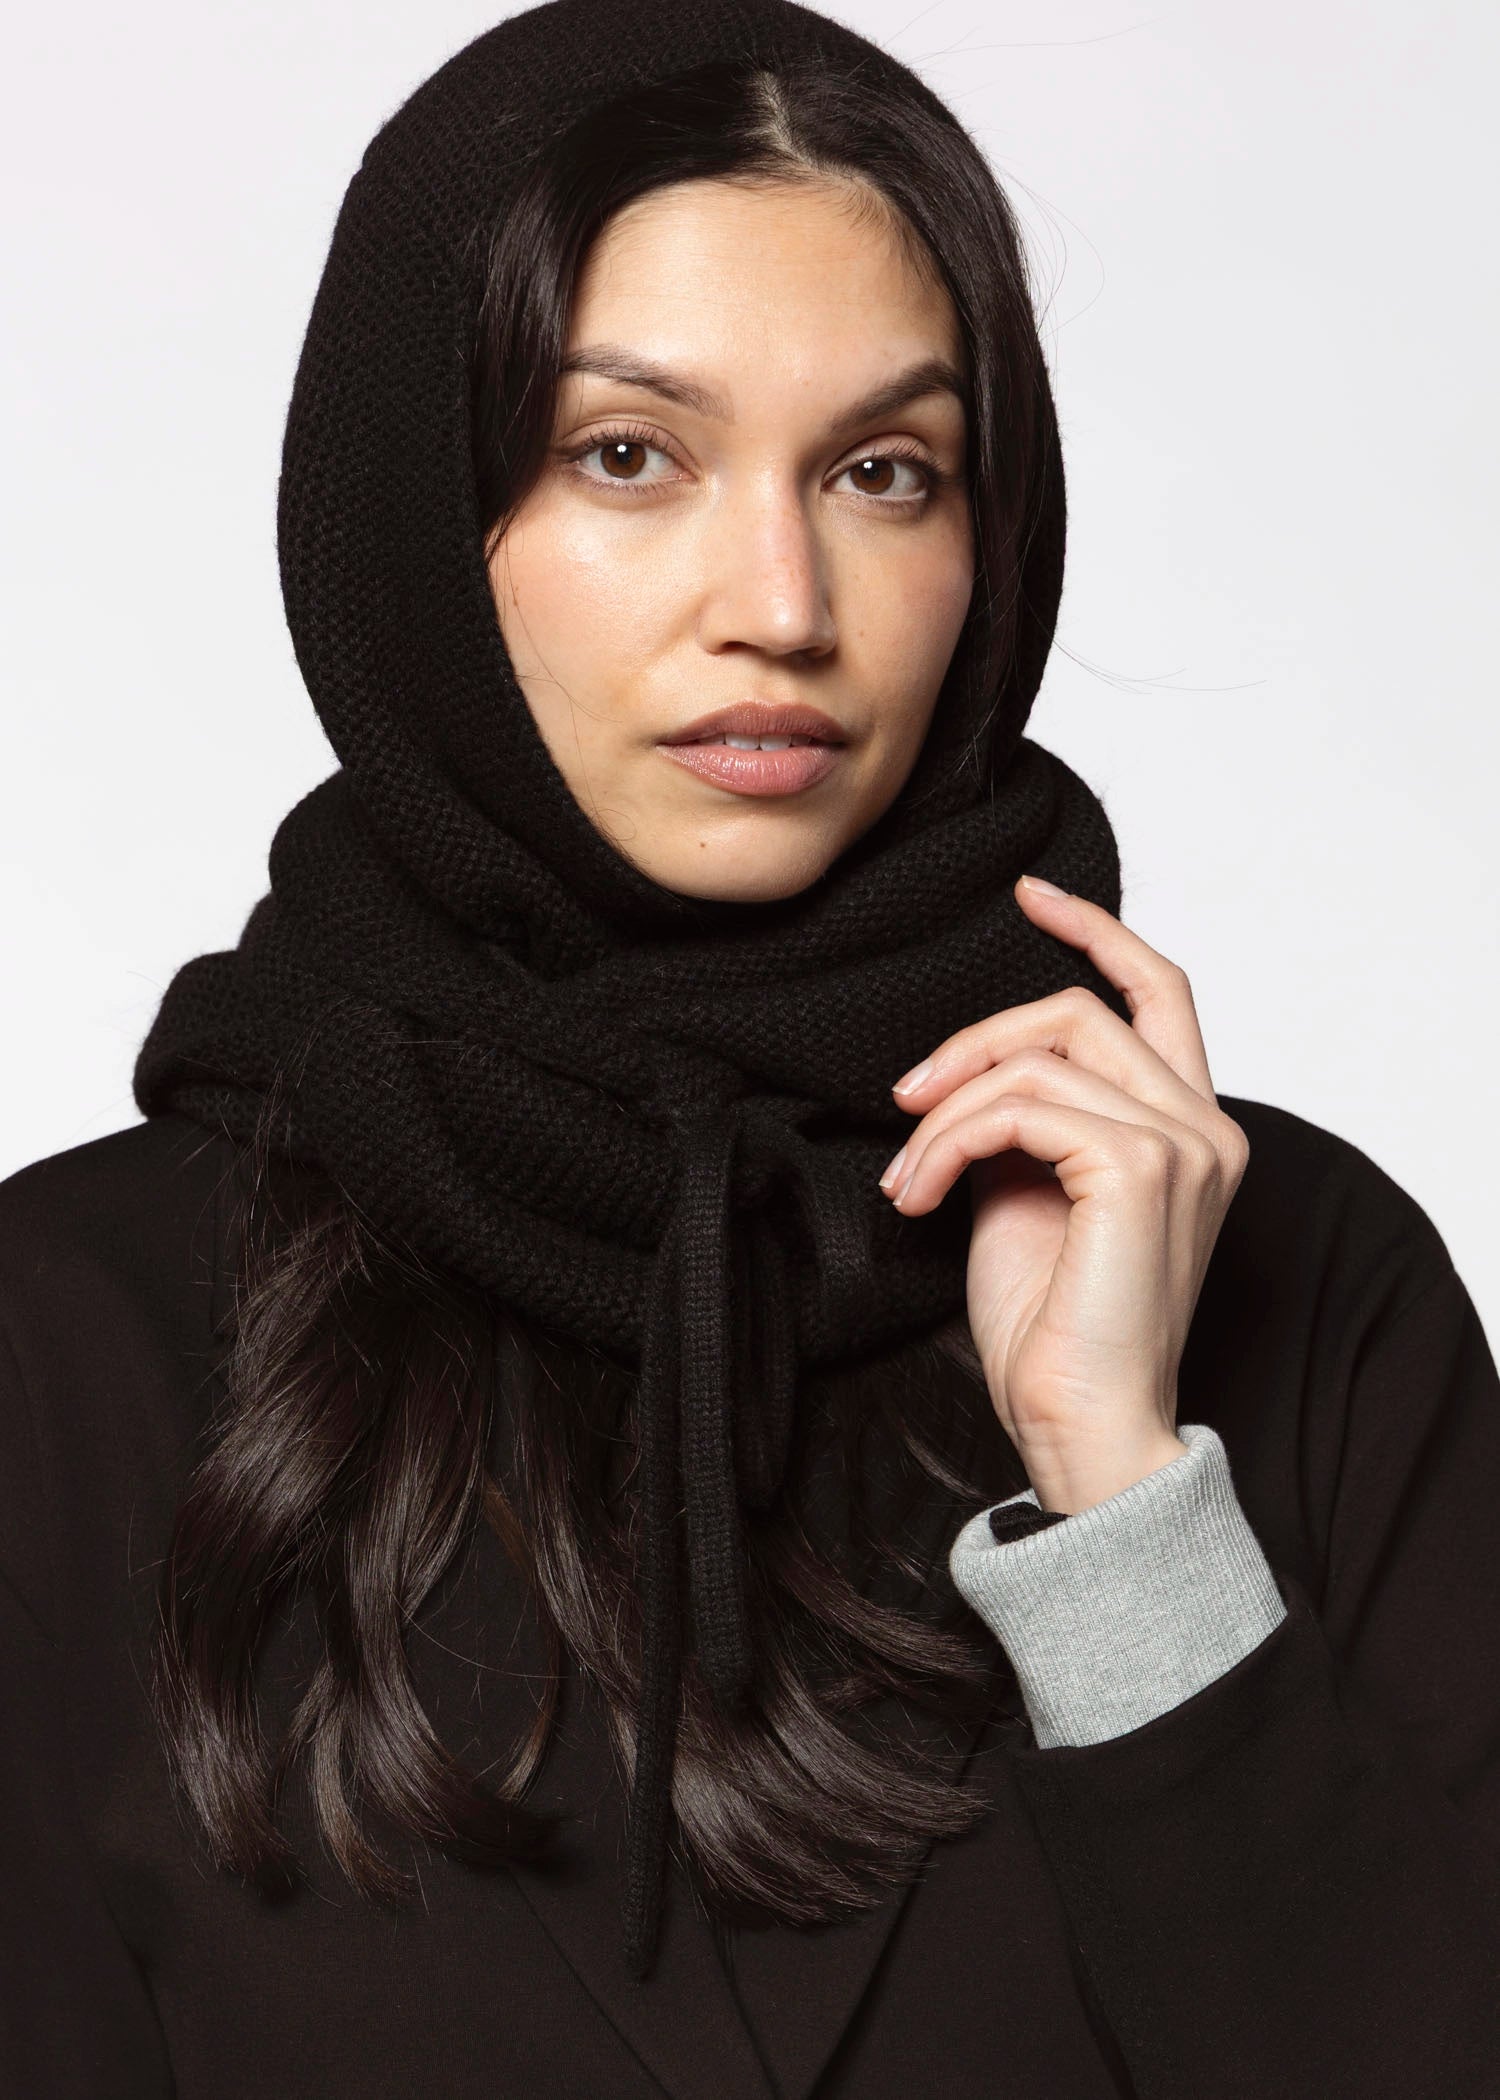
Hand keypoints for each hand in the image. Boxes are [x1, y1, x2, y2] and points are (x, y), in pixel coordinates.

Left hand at [878, 875, 1249, 1514]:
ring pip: (1040, 1056)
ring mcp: (1183, 1144)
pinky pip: (1018, 1107)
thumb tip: (966, 1073)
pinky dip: (949, 1140)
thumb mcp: (1028, 1194)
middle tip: (907, 1097)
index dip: (1096, 930)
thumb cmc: (1055, 1327)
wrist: (1079, 1423)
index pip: (1159, 990)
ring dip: (947, 1107)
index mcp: (1191, 1127)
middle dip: (974, 1040)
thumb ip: (1025, 1121)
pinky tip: (918, 1193)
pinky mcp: (1140, 1169)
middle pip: (1080, 1010)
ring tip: (907, 1172)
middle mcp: (1206, 1126)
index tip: (1030, 896)